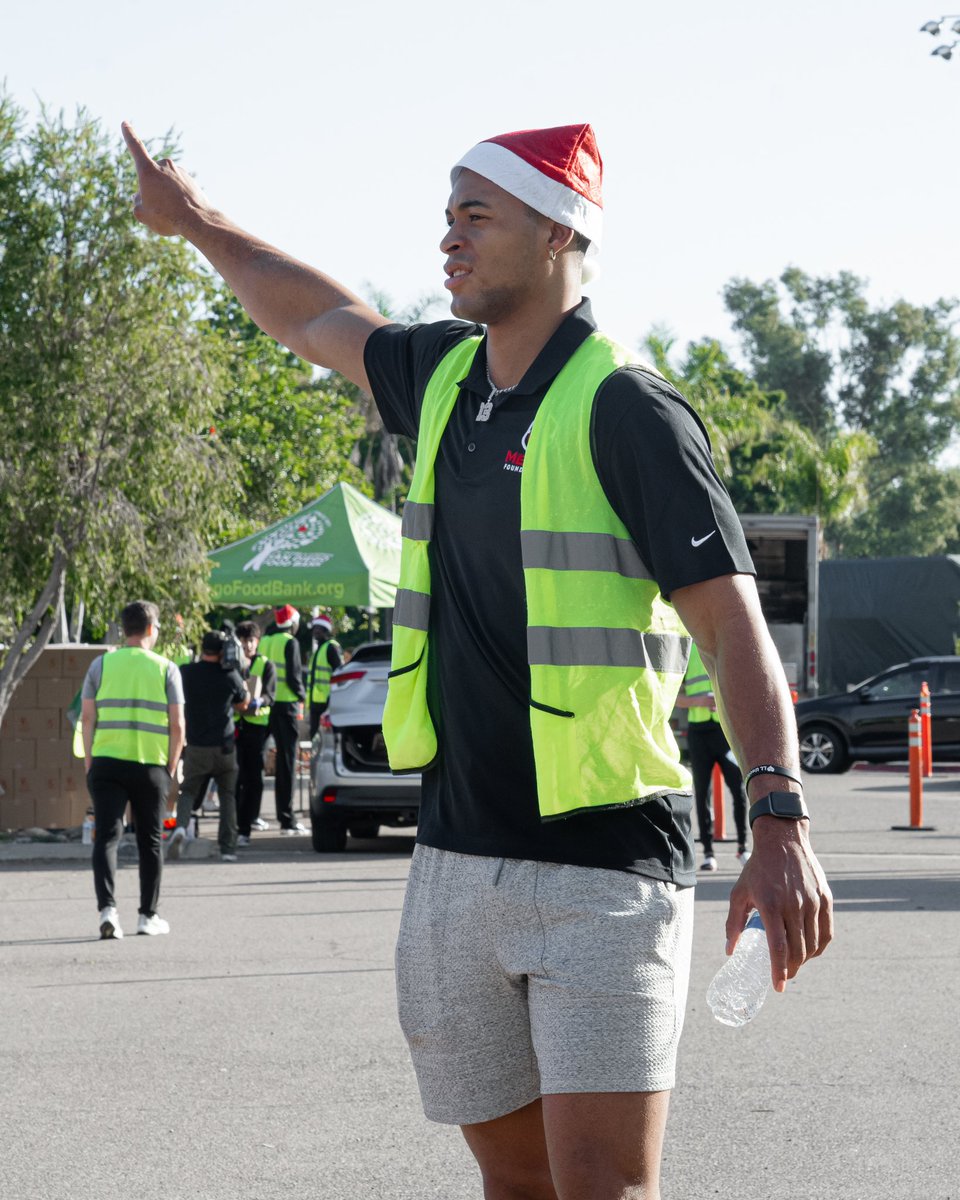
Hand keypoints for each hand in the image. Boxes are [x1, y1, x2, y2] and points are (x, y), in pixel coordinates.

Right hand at [121, 121, 212, 236]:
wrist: (198, 221)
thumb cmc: (167, 217)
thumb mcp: (142, 214)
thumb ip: (137, 203)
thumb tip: (140, 197)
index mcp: (148, 170)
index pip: (135, 148)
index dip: (129, 135)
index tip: (125, 123)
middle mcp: (164, 165)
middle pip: (151, 178)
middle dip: (151, 191)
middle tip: (159, 209)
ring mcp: (179, 171)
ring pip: (165, 184)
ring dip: (165, 196)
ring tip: (173, 212)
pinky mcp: (190, 179)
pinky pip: (177, 189)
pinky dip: (177, 198)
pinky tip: (183, 211)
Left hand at [726, 818, 832, 991]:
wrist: (783, 841)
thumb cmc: (757, 869)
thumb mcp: (739, 893)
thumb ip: (734, 923)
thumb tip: (730, 951)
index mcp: (770, 904)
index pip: (778, 947)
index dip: (778, 970)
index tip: (778, 987)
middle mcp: (794, 905)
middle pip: (798, 950)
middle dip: (791, 969)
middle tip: (784, 975)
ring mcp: (812, 902)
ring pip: (813, 944)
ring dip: (805, 960)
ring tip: (795, 963)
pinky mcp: (825, 898)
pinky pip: (826, 932)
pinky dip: (819, 947)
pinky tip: (811, 951)